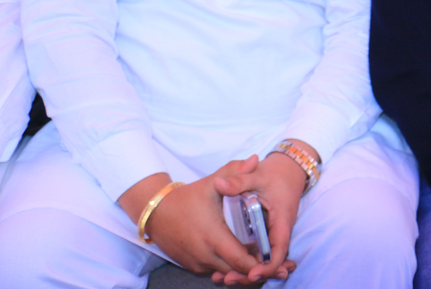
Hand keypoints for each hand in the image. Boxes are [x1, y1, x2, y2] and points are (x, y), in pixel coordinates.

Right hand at [119, 160, 280, 284]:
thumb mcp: (211, 183)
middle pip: (237, 271)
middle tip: (276, 264)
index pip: (241, 261)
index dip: (259, 264)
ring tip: (262, 260)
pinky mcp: (193, 266)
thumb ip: (235, 172)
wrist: (155, 213)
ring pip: (227, 272)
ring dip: (243, 269)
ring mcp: (198, 263)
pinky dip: (229, 267)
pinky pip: (216, 270)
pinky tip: (241, 257)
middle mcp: (205, 255)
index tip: (275, 261)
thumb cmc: (186, 198)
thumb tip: (256, 158)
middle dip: (256, 269)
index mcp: (213, 236)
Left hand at [212, 141, 313, 284]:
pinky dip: (243, 263)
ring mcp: (270, 235)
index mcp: (281, 222)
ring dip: (244, 271)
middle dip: (249, 274)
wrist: (287, 170)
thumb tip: (219, 184)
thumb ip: (239, 180)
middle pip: (268, 262)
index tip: (252, 273)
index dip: (268, 266)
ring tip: (221, 278)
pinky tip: (223, 269)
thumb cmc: (275, 174)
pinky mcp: (263, 234)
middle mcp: (278, 233)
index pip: (279, 251)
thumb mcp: (257, 176)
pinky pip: (256, 253)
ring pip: (261, 260)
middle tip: (227, 279)